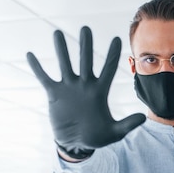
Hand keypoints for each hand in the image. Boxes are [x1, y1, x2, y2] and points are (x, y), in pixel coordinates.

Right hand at [26, 26, 145, 158]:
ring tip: (57, 33)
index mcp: (99, 91)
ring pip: (65, 64)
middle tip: (86, 28)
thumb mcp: (114, 132)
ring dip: (61, 49)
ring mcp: (69, 88)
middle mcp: (84, 85)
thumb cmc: (97, 137)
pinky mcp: (54, 94)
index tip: (116, 39)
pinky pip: (44, 78)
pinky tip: (30, 55)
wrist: (76, 144)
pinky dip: (37, 68)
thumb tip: (143, 118)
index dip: (111, 55)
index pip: (108, 69)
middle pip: (86, 60)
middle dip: (86, 45)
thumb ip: (128, 124)